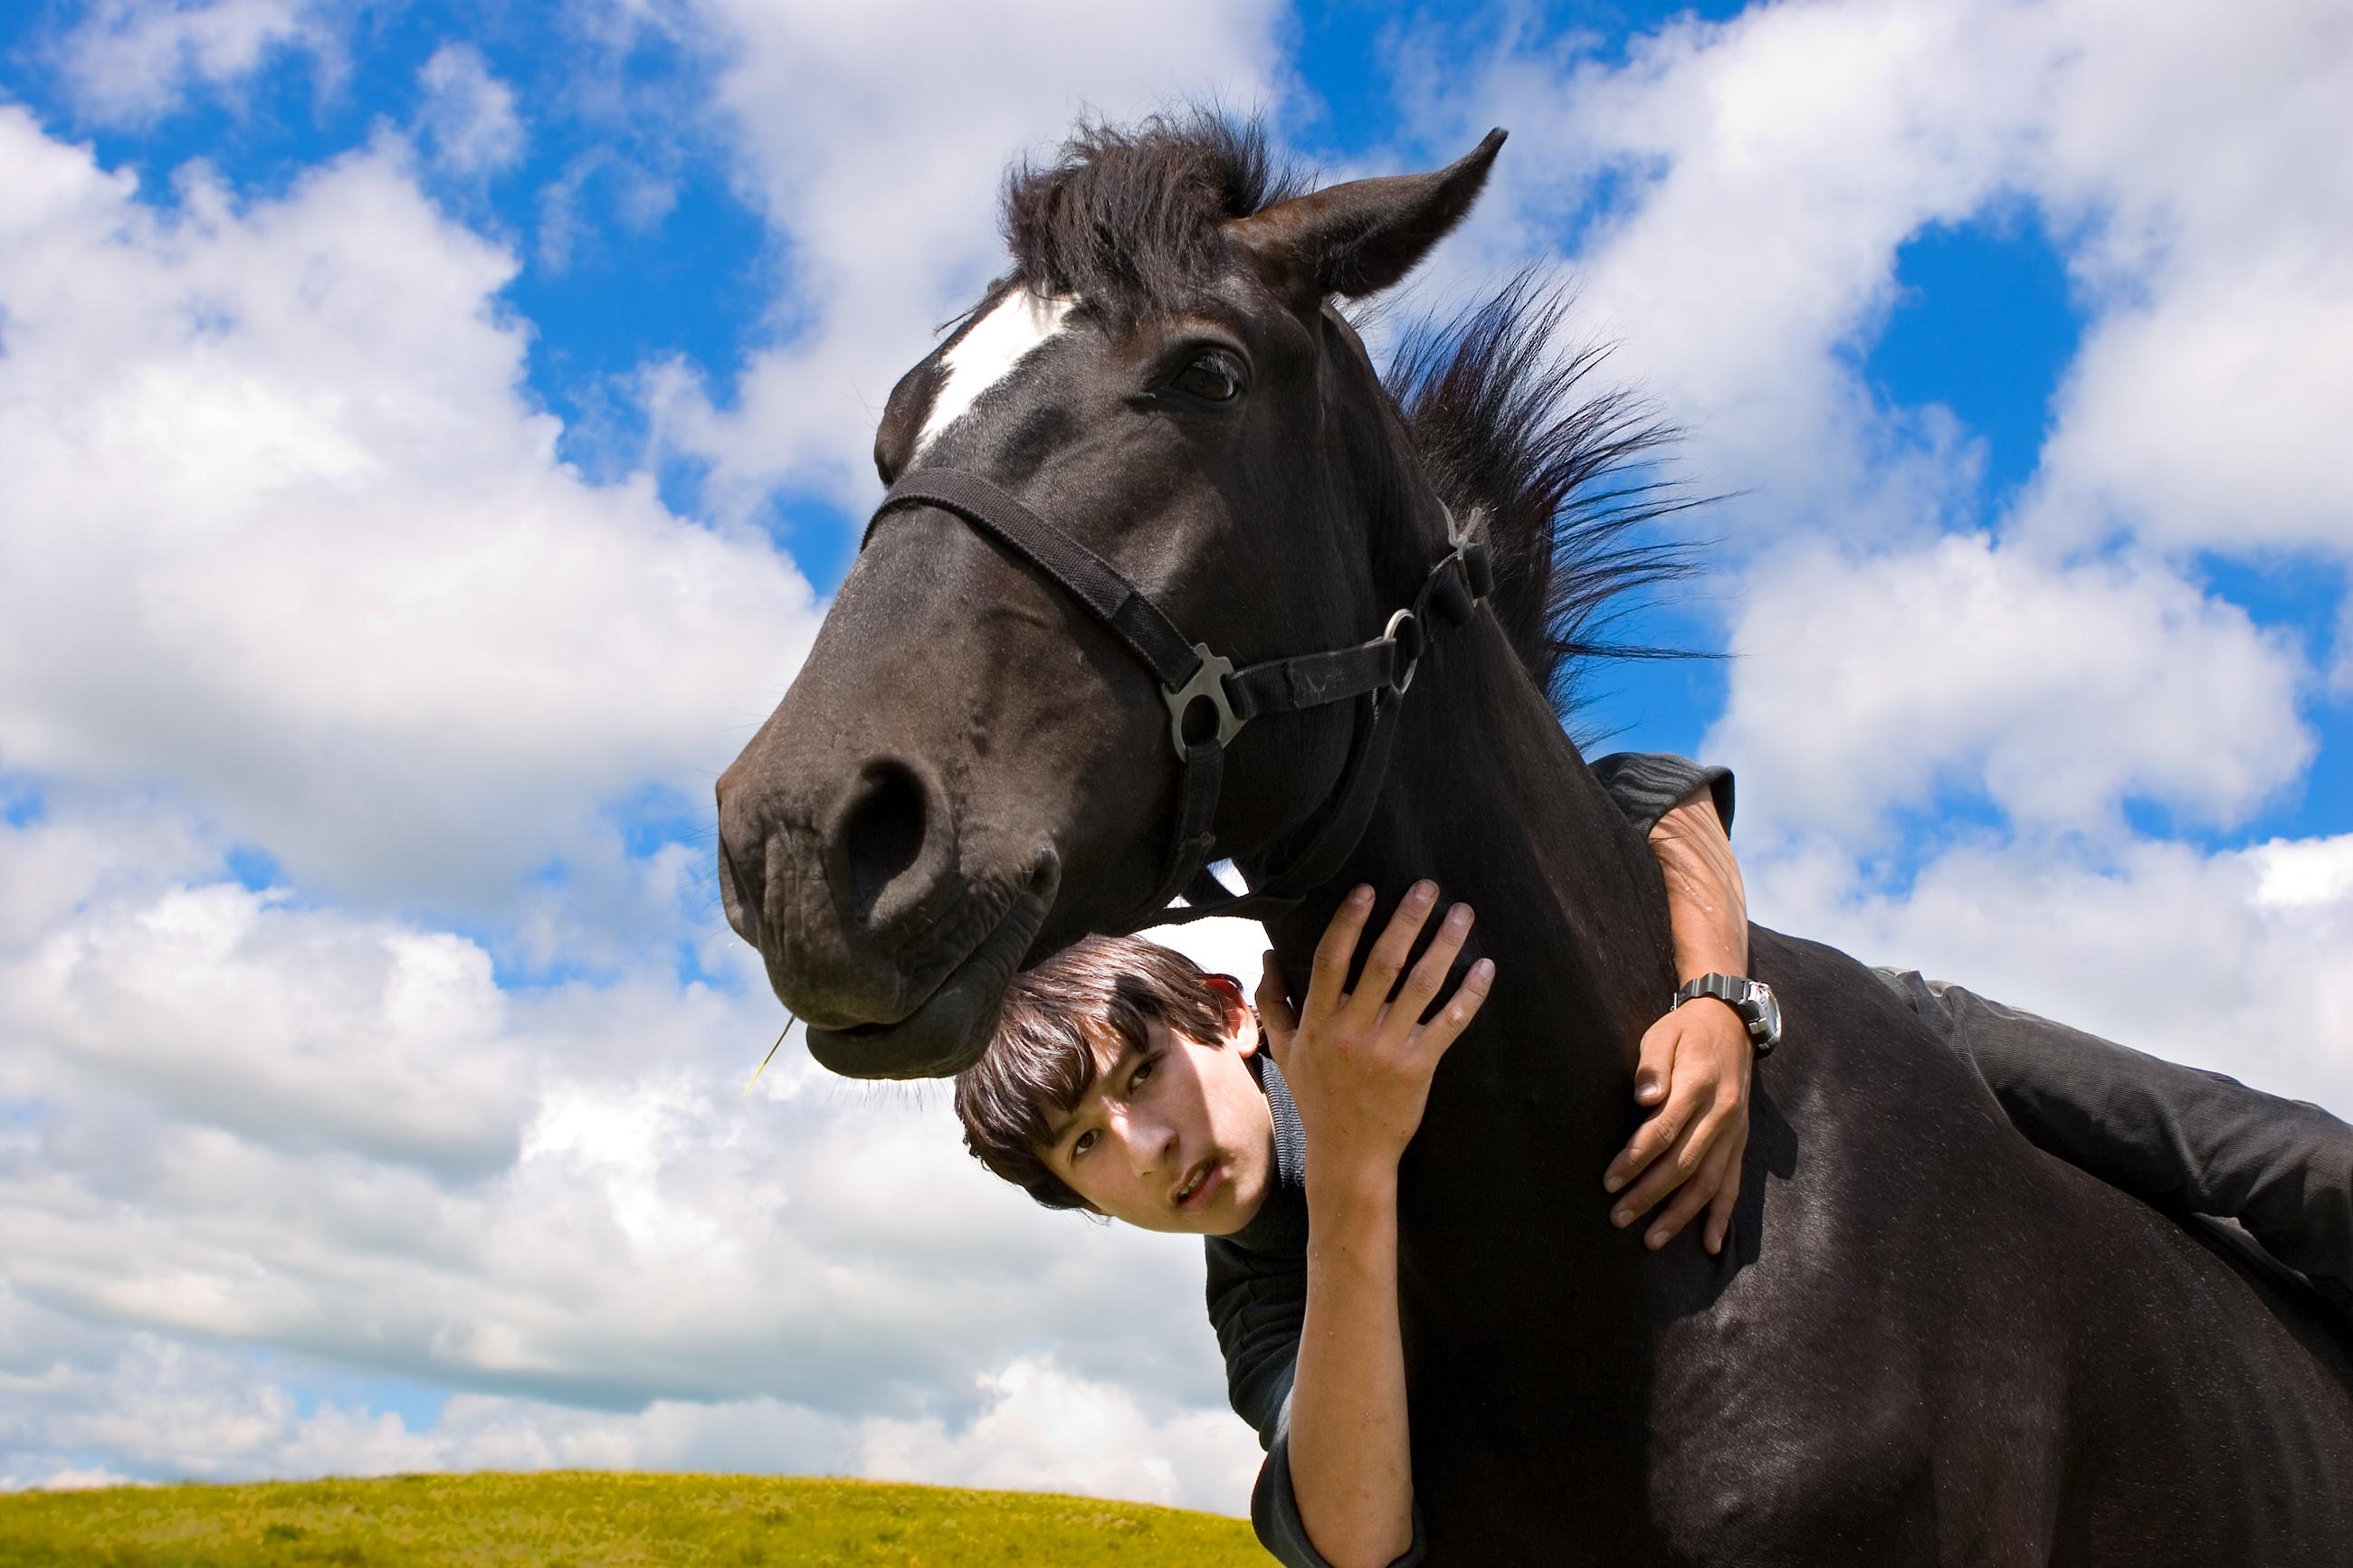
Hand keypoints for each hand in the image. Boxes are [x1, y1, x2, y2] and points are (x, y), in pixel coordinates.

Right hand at [1254, 881, 1494, 1189]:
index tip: (1368, 890)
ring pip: (1421, 986)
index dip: (1350, 922)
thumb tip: (1268, 954)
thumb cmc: (1316, 1098)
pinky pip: (1449, 1023)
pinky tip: (1485, 966)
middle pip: (1384, 962)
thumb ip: (1272, 1001)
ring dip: (1444, 945)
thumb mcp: (1284, 1050)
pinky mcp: (1419, 1067)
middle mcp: (1352, 1031)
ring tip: (1462, 914)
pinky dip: (1470, 994)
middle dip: (1408, 920)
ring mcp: (1387, 1049)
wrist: (1347, 1154)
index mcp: (1318, 1021)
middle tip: (1428, 888)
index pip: (1332, 959)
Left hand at [1602, 995, 1752, 1254]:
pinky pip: (1734, 1184)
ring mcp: (1735, 1132)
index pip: (1663, 1132)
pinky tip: (1710, 1244)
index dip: (1635, 1159)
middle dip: (1649, 1195)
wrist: (1732, 1024)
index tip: (1609, 1181)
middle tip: (1618, 1217)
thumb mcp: (1662, 1034)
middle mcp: (1721, 1114)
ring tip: (1651, 1240)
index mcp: (1698, 1086)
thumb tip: (1645, 1097)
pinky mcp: (1741, 1142)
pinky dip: (1723, 1216)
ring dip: (1680, 1215)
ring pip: (1708, 1183)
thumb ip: (1651, 1066)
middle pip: (1683, 1164)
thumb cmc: (1685, 1032)